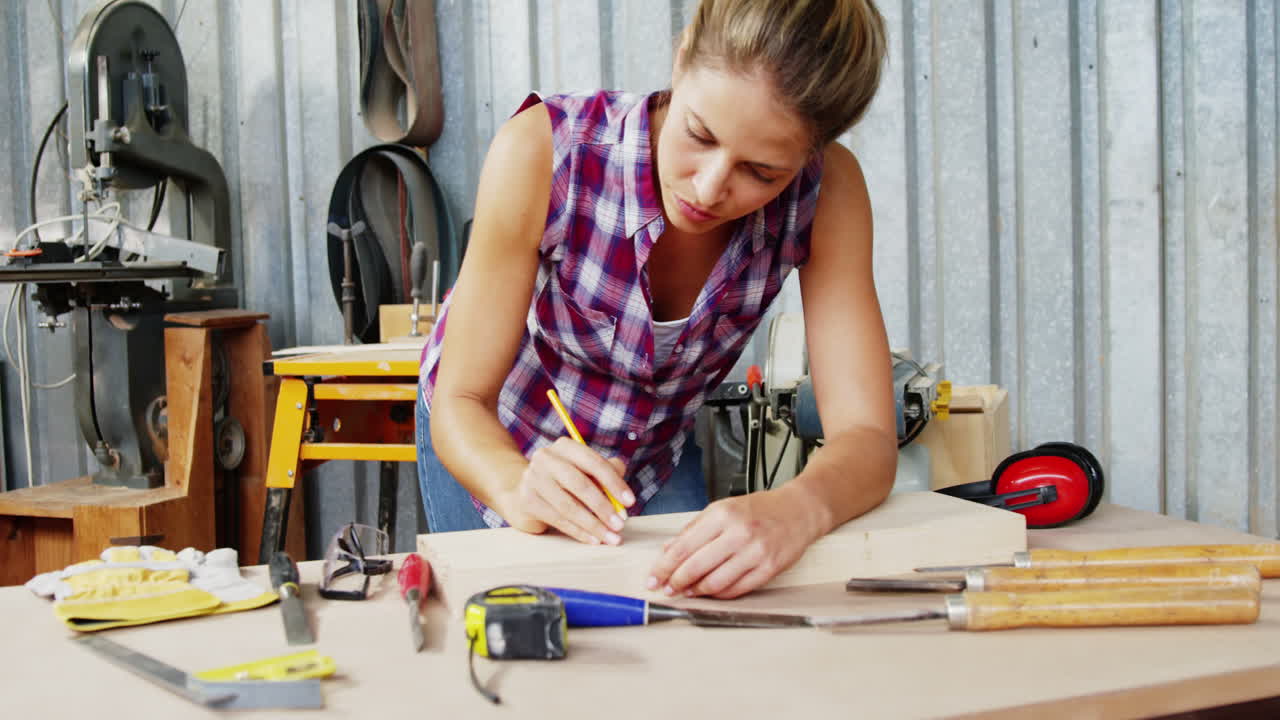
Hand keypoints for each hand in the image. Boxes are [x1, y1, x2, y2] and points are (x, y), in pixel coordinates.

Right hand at [502, 438, 633, 544]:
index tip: (630, 502)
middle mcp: (546, 458)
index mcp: (565, 446)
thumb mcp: (585, 472)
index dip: (614, 483)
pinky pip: (558, 519)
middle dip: (603, 507)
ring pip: (568, 505)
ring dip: (593, 524)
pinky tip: (592, 540)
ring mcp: (533, 478)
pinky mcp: (527, 500)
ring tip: (609, 537)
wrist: (523, 491)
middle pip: (580, 484)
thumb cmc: (564, 482)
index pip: (594, 462)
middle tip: (620, 524)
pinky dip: (578, 531)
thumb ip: (606, 475)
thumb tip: (623, 495)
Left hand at [646, 488, 823, 598]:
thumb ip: (694, 529)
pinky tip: (709, 592)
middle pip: (696, 567)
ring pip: (715, 583)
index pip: (682, 547)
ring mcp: (755, 552)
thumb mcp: (722, 508)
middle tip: (666, 590)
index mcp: (722, 515)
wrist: (799, 510)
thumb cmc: (759, 509)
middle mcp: (738, 533)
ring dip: (696, 592)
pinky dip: (719, 594)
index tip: (653, 579)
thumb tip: (667, 550)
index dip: (663, 567)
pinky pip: (737, 589)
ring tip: (686, 592)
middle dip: (675, 583)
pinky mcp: (769, 569)